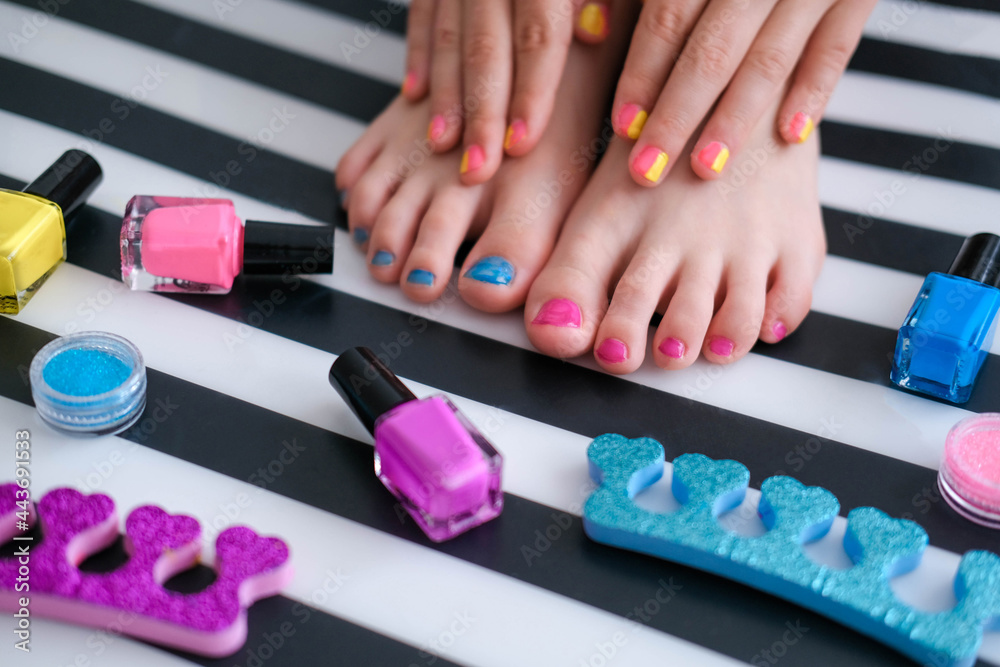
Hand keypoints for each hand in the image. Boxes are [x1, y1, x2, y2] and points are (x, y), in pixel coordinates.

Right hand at [401, 0, 611, 183]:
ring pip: (448, 32)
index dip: (532, 92)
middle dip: (482, 111)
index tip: (523, 142)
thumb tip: (598, 29)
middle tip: (478, 165)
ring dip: (444, 94)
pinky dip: (418, 53)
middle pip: (486, 44)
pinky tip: (414, 93)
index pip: (539, 32)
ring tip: (443, 143)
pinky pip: (423, 10)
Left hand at [608, 0, 875, 184]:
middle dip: (677, 115)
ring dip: (736, 118)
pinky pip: (838, 45)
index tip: (622, 126)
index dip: (644, 72)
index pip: (670, 15)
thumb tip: (586, 29)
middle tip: (647, 171)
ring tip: (706, 169)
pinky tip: (792, 135)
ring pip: (772, 55)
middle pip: (714, 48)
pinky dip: (816, 89)